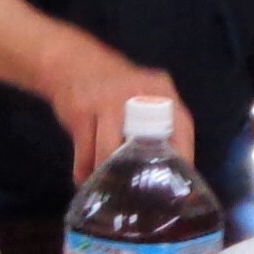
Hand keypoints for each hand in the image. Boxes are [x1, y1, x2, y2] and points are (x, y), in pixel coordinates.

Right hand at [52, 52, 187, 183]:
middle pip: (145, 144)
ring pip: (109, 152)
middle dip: (140, 171)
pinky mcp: (81, 110)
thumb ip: (157, 122)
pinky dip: (84, 170)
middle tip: (139, 191)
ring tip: (107, 187)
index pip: (181, 126)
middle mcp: (137, 92)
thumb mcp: (143, 95)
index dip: (182, 156)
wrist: (71, 61)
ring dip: (106, 173)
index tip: (177, 183)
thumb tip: (170, 166)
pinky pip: (85, 152)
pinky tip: (85, 177)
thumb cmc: (113, 89)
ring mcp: (107, 100)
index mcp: (160, 89)